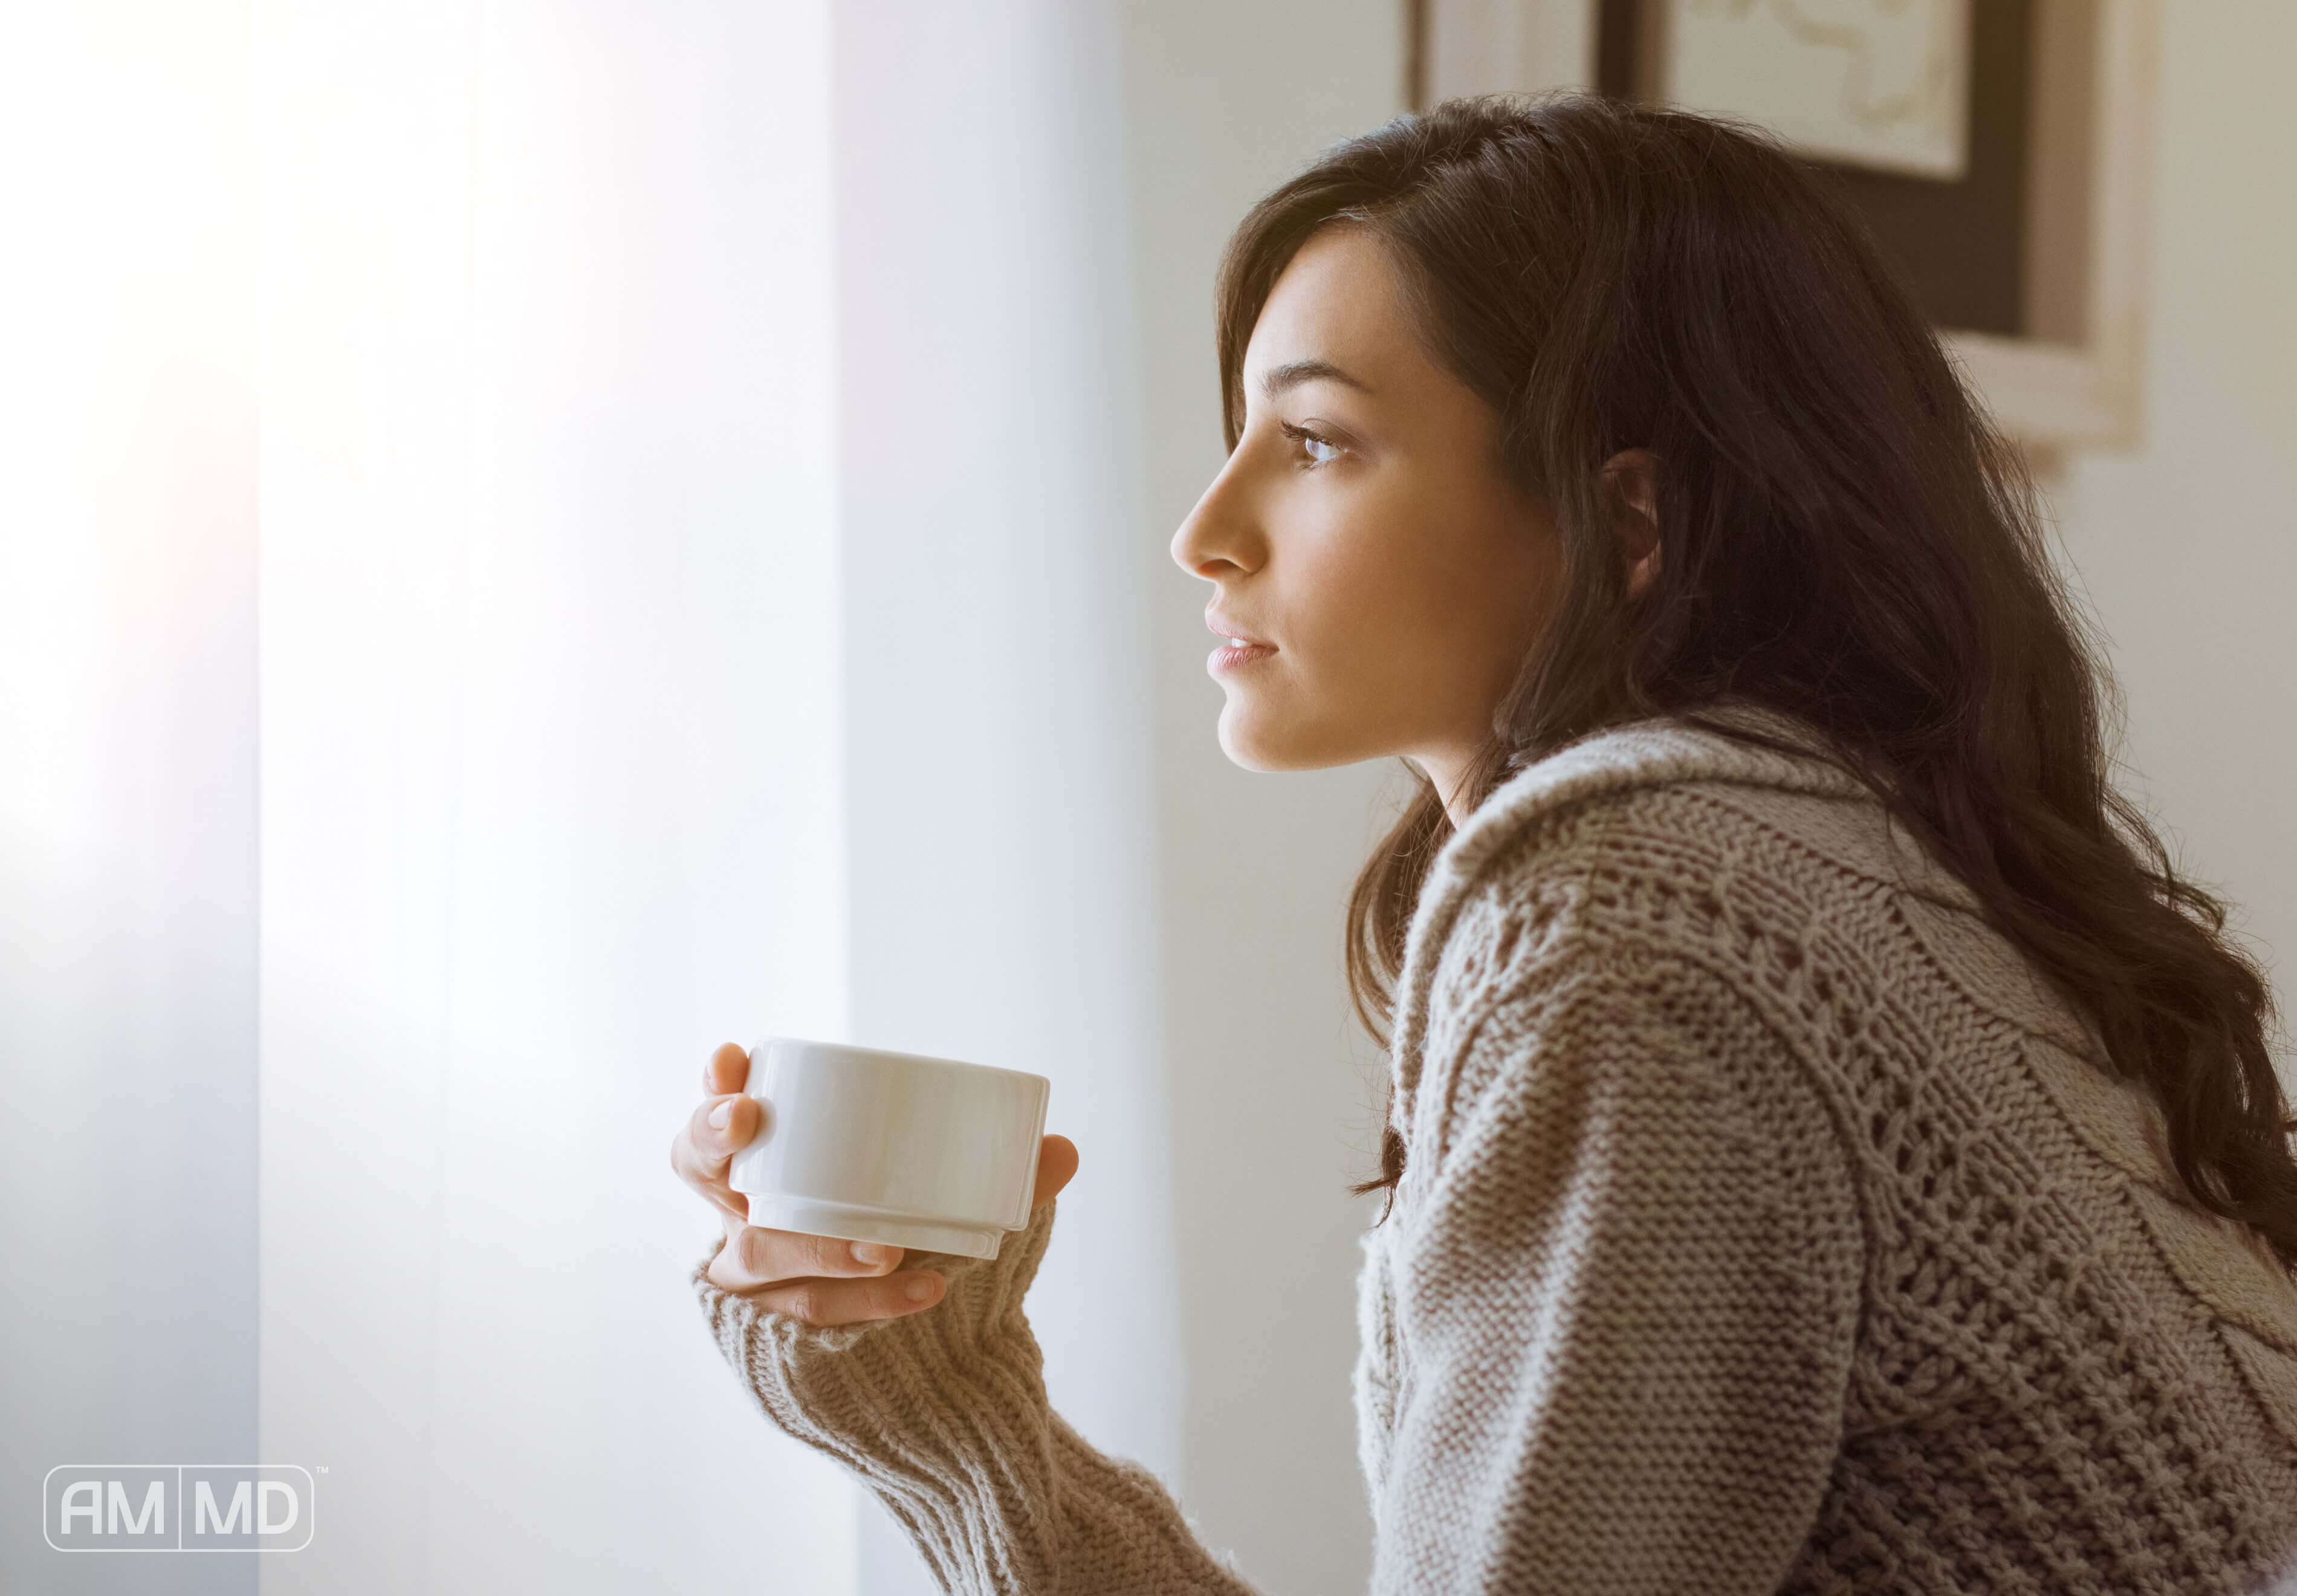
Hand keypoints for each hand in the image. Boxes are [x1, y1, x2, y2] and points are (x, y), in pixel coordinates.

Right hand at [670, 1041, 1079, 1325]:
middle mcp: (741, 1213)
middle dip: (714, 1136)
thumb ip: (1002, 1175)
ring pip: (760, 1252)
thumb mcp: (945, 1198)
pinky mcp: (772, 1332)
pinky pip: (811, 1313)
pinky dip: (870, 1303)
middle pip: (699, 1170)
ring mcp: (750, 1278)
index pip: (713, 1116)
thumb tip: (1064, 1148)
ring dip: (823, 1242)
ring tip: (888, 1248)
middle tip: (750, 1119)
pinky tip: (923, 1288)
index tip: (731, 1057)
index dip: (712, 1086)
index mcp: (764, 1162)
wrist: (908, 1354)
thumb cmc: (908, 1241)